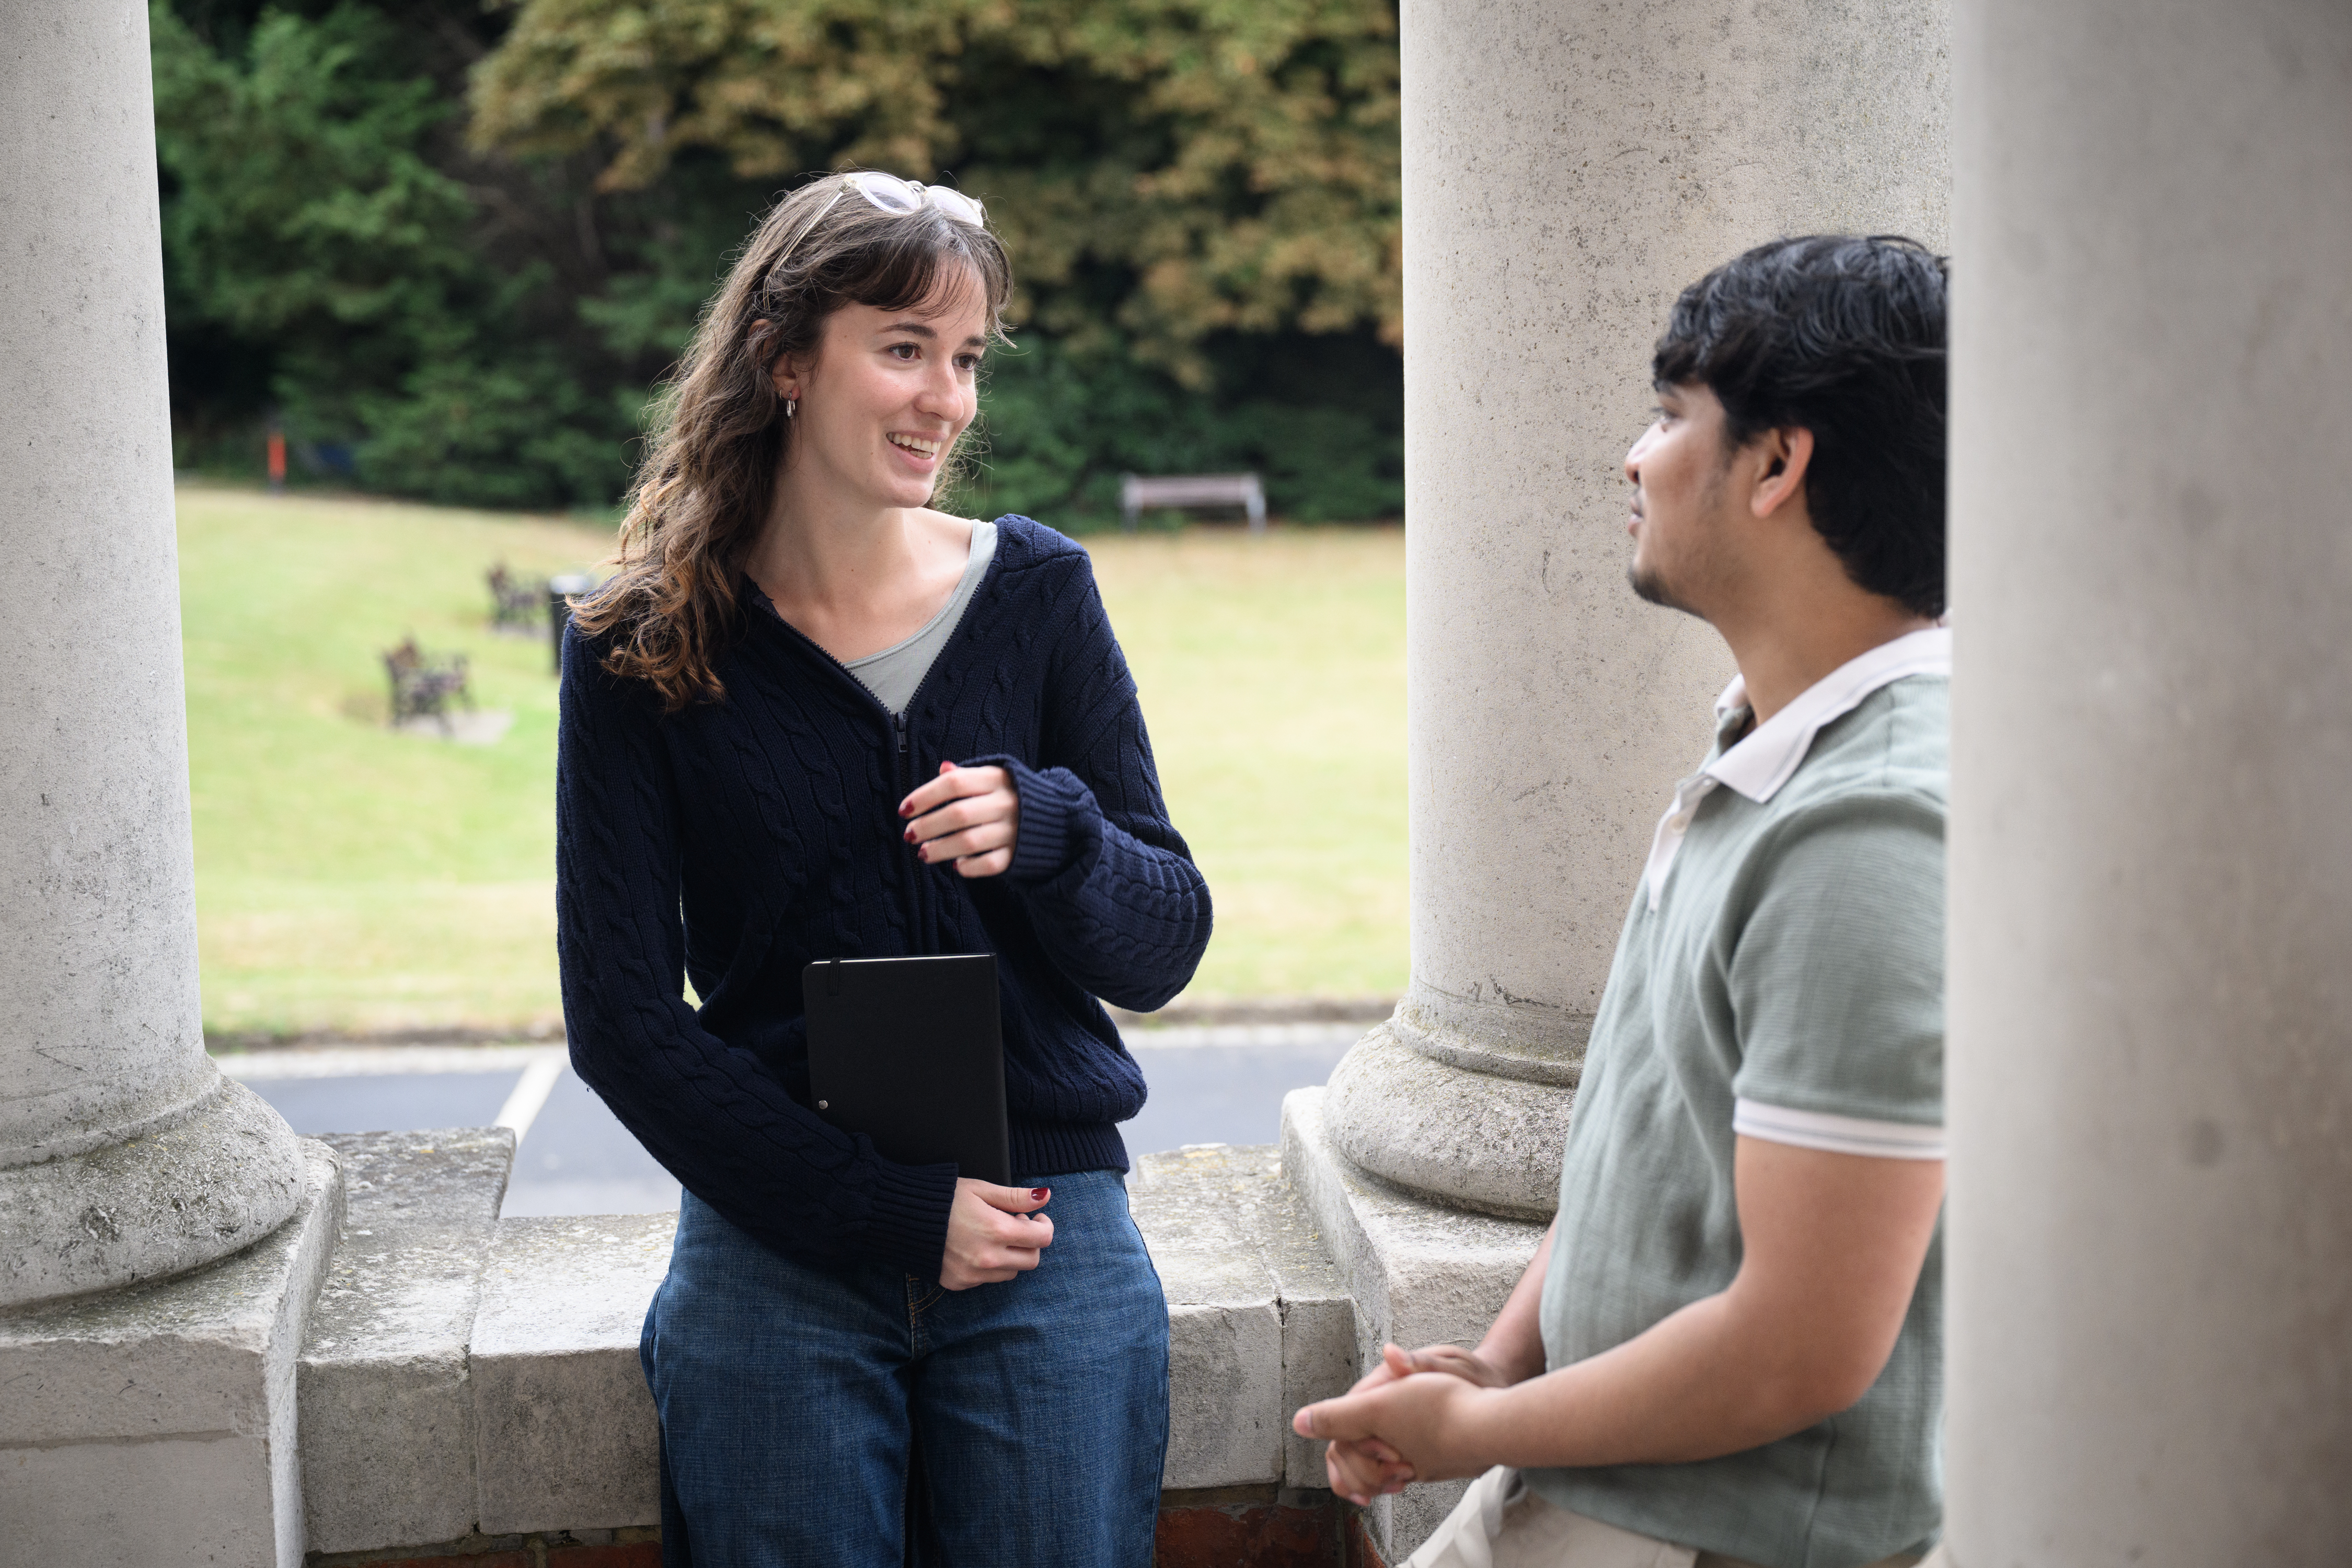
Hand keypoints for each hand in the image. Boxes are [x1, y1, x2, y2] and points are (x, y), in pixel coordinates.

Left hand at [900, 761, 1018, 877]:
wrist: (1056, 816)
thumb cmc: (1012, 795)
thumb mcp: (994, 777)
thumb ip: (967, 775)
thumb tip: (943, 769)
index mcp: (996, 778)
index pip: (954, 783)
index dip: (925, 796)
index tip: (904, 809)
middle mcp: (1005, 802)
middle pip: (958, 814)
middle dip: (927, 826)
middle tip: (910, 835)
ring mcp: (1013, 830)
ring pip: (969, 841)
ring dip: (940, 849)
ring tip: (923, 853)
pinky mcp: (1018, 853)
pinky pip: (989, 864)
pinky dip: (969, 867)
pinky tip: (957, 865)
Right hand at [939, 1178, 1051, 1289]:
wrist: (900, 1216)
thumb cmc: (941, 1197)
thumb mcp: (980, 1189)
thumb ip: (1015, 1197)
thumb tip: (1044, 1196)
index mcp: (996, 1230)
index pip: (1042, 1238)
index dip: (1043, 1225)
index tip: (1034, 1216)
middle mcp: (987, 1258)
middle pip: (1031, 1260)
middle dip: (1030, 1243)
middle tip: (1015, 1224)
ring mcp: (972, 1274)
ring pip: (1011, 1273)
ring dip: (1011, 1255)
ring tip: (992, 1235)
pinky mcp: (959, 1283)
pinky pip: (986, 1279)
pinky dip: (989, 1265)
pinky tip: (974, 1246)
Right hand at [1321, 1344, 1511, 1500]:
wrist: (1490, 1390)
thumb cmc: (1470, 1375)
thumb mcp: (1450, 1365)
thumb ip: (1418, 1364)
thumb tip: (1389, 1352)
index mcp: (1387, 1383)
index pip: (1348, 1412)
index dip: (1361, 1439)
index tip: (1392, 1453)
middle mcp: (1381, 1406)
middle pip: (1345, 1441)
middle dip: (1362, 1467)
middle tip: (1401, 1474)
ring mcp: (1388, 1428)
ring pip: (1354, 1458)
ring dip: (1367, 1479)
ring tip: (1399, 1484)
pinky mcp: (1400, 1446)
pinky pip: (1372, 1468)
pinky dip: (1376, 1483)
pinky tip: (1396, 1487)